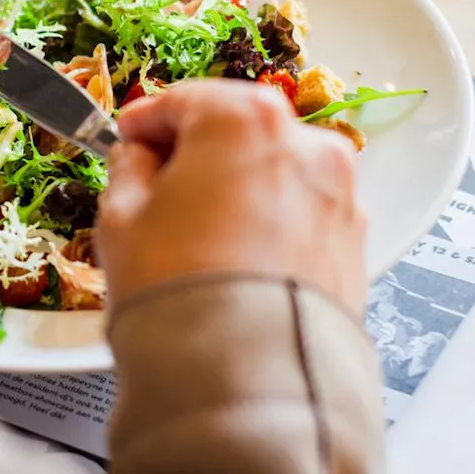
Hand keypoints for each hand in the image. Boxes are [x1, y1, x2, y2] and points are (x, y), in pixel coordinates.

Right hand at [97, 80, 366, 313]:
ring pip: (274, 170)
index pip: (184, 99)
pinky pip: (300, 213)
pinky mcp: (353, 241)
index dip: (145, 120)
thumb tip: (137, 158)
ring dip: (238, 184)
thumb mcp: (121, 217)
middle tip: (157, 183)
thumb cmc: (179, 289)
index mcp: (242, 118)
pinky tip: (236, 256)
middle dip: (196, 150)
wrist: (246, 374)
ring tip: (198, 230)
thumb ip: (128, 168)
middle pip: (237, 128)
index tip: (126, 138)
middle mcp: (303, 143)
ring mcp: (337, 192)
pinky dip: (270, 220)